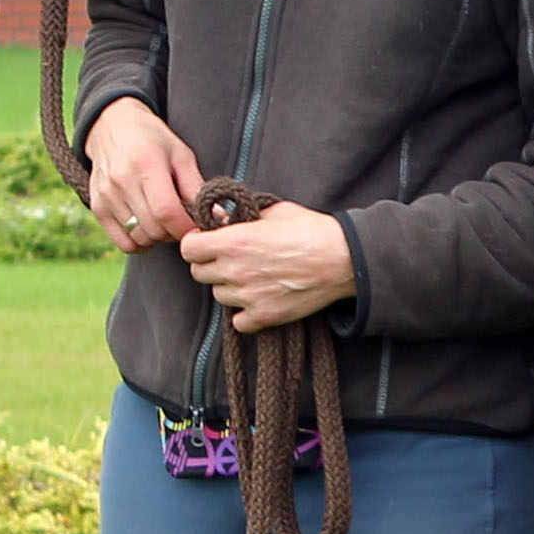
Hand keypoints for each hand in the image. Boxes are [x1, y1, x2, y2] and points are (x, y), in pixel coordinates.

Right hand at [86, 99, 203, 251]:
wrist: (112, 126)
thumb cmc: (153, 140)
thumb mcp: (181, 155)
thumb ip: (197, 188)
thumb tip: (217, 219)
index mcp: (146, 164)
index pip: (167, 212)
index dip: (187, 227)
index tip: (198, 226)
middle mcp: (121, 181)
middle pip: (154, 229)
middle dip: (175, 232)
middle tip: (182, 220)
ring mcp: (106, 196)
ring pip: (140, 238)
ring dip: (158, 237)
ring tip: (164, 220)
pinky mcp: (97, 207)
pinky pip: (123, 242)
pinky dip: (139, 242)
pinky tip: (147, 227)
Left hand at [179, 199, 354, 331]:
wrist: (345, 259)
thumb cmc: (312, 230)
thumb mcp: (274, 211)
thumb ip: (241, 215)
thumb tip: (219, 218)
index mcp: (234, 241)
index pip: (188, 249)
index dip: (197, 244)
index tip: (208, 243)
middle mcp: (235, 270)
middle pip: (199, 274)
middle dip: (211, 265)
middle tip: (232, 260)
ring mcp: (248, 296)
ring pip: (219, 296)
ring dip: (229, 288)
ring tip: (253, 278)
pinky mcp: (264, 316)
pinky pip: (238, 321)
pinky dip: (245, 314)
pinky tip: (260, 299)